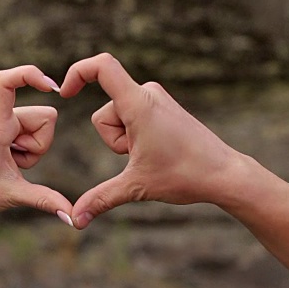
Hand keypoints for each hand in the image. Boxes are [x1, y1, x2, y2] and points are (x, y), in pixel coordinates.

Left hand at [0, 65, 72, 223]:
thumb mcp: (12, 196)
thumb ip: (45, 200)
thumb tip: (72, 216)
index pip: (5, 83)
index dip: (28, 74)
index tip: (50, 85)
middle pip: (47, 117)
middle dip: (41, 144)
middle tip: (16, 162)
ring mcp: (2, 121)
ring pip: (42, 126)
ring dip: (34, 148)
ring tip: (10, 162)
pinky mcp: (4, 127)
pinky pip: (33, 132)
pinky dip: (28, 149)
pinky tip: (10, 160)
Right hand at [60, 53, 242, 228]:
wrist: (224, 174)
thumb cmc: (185, 175)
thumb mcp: (135, 187)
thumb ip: (100, 199)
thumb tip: (75, 220)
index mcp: (139, 104)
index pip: (102, 66)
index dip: (77, 73)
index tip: (64, 93)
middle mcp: (147, 93)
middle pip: (103, 111)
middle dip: (112, 139)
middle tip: (139, 155)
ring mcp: (156, 99)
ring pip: (116, 117)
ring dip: (124, 140)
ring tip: (152, 153)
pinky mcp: (162, 107)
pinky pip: (131, 117)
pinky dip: (134, 136)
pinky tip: (156, 149)